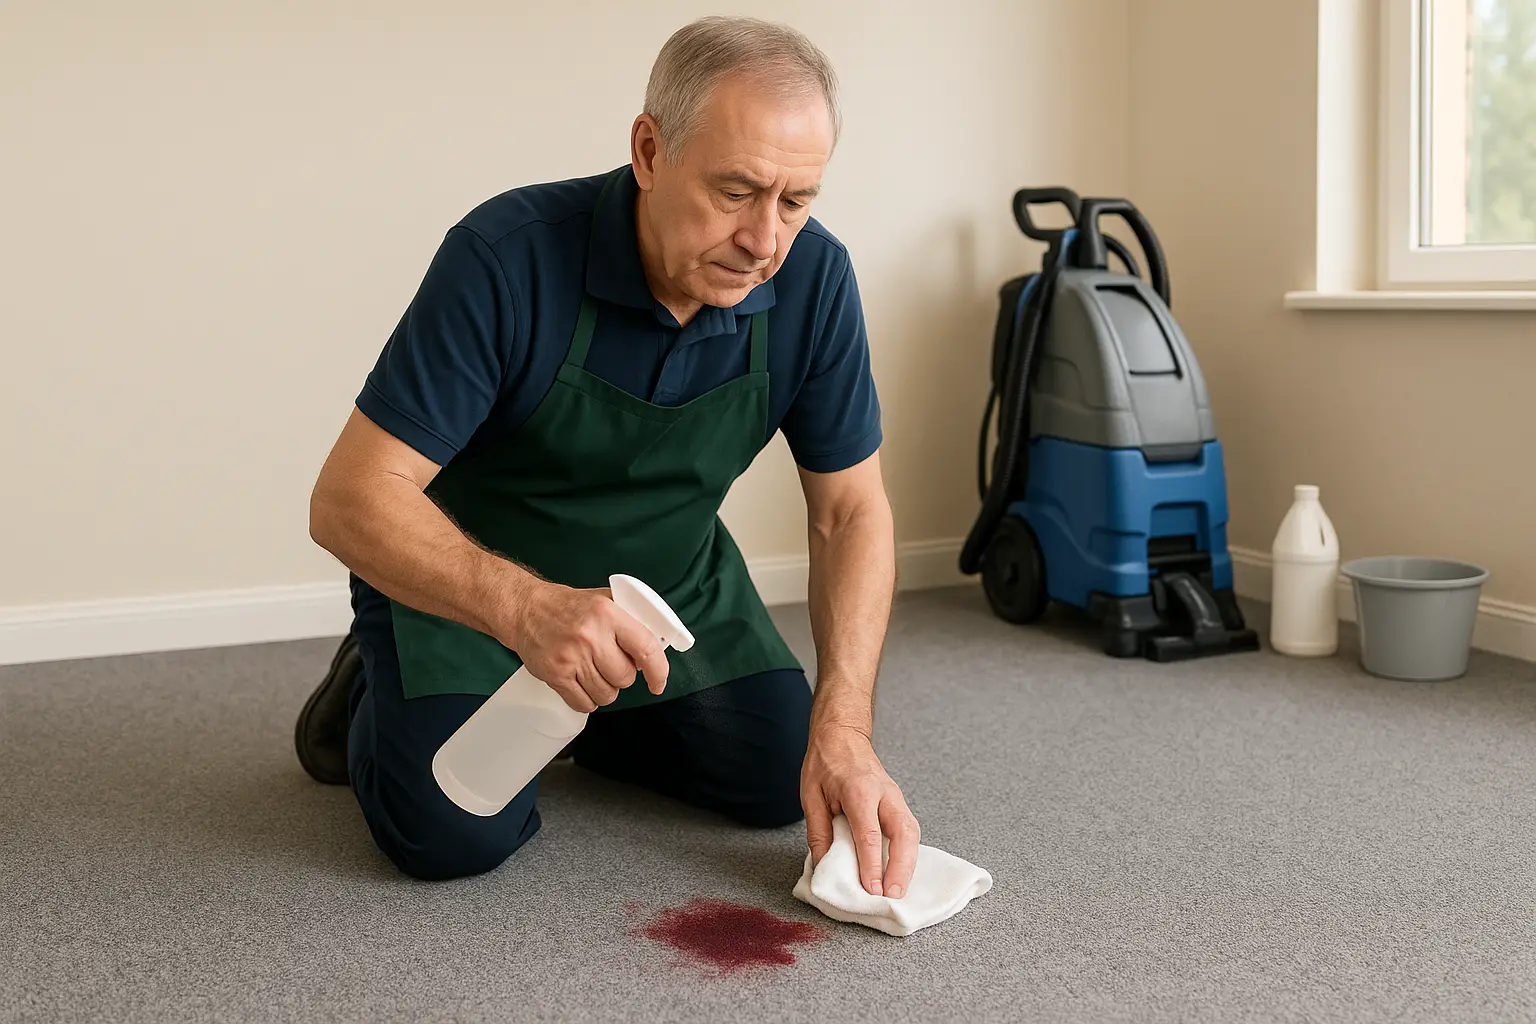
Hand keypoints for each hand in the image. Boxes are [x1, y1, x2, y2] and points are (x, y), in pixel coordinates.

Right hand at [504, 581, 670, 712]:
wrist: (526, 610)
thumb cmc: (567, 607)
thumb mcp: (604, 600)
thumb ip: (631, 619)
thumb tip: (657, 645)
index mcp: (608, 614)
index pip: (646, 648)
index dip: (658, 671)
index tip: (658, 682)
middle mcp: (590, 636)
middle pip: (624, 678)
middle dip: (622, 676)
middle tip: (609, 663)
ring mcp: (571, 658)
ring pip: (606, 695)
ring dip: (604, 689)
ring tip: (592, 670)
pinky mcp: (555, 675)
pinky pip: (584, 704)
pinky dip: (586, 699)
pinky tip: (581, 682)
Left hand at [801, 723, 918, 898]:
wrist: (842, 735)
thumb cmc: (825, 763)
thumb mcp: (811, 796)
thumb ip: (818, 833)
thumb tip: (824, 867)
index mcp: (859, 791)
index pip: (869, 834)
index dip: (872, 865)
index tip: (872, 889)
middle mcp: (884, 794)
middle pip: (903, 833)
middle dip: (902, 868)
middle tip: (893, 896)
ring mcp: (895, 797)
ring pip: (911, 833)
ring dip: (909, 864)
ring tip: (899, 891)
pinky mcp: (898, 802)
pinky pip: (908, 831)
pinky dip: (908, 854)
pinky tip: (901, 872)